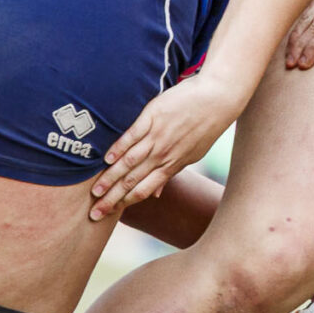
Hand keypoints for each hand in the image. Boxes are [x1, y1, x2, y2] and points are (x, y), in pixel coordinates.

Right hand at [90, 70, 251, 219]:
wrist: (218, 98)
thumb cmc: (205, 126)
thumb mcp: (192, 155)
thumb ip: (170, 173)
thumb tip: (156, 196)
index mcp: (172, 165)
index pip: (143, 190)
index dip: (124, 203)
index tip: (107, 214)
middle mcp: (163, 155)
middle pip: (132, 181)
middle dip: (112, 199)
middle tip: (94, 213)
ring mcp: (158, 137)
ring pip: (129, 162)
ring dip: (110, 178)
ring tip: (95, 191)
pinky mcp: (153, 117)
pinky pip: (132, 135)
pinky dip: (119, 147)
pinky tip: (106, 159)